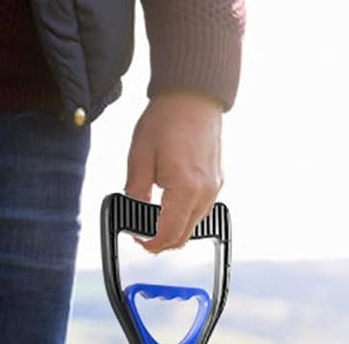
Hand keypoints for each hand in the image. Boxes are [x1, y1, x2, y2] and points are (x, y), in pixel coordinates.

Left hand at [123, 92, 224, 252]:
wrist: (193, 95)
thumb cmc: (167, 120)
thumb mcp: (139, 159)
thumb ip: (135, 193)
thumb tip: (132, 215)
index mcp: (186, 188)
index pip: (168, 235)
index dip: (149, 244)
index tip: (136, 239)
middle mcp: (205, 191)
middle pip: (182, 237)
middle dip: (160, 242)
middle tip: (141, 233)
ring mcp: (214, 186)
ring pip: (193, 226)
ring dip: (173, 230)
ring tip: (152, 220)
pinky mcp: (216, 180)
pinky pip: (200, 211)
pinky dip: (184, 217)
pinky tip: (168, 207)